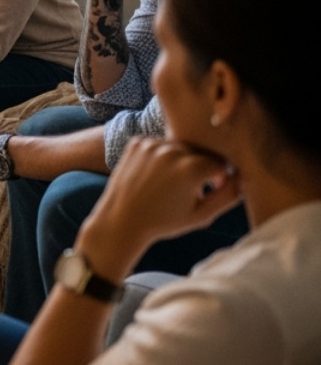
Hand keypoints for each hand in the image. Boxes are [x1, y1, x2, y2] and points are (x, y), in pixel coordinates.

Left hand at [76, 136, 242, 280]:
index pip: (220, 164)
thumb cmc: (164, 221)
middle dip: (201, 168)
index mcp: (191, 169)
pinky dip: (162, 156)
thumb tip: (243, 178)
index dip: (219, 178)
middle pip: (201, 153)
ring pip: (180, 147)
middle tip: (189, 188)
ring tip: (171, 183)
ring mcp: (152, 144)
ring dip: (181, 160)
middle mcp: (172, 151)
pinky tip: (154, 175)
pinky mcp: (137, 142)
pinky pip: (160, 144)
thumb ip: (228, 196)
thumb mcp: (202, 215)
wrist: (122, 219)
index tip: (210, 190)